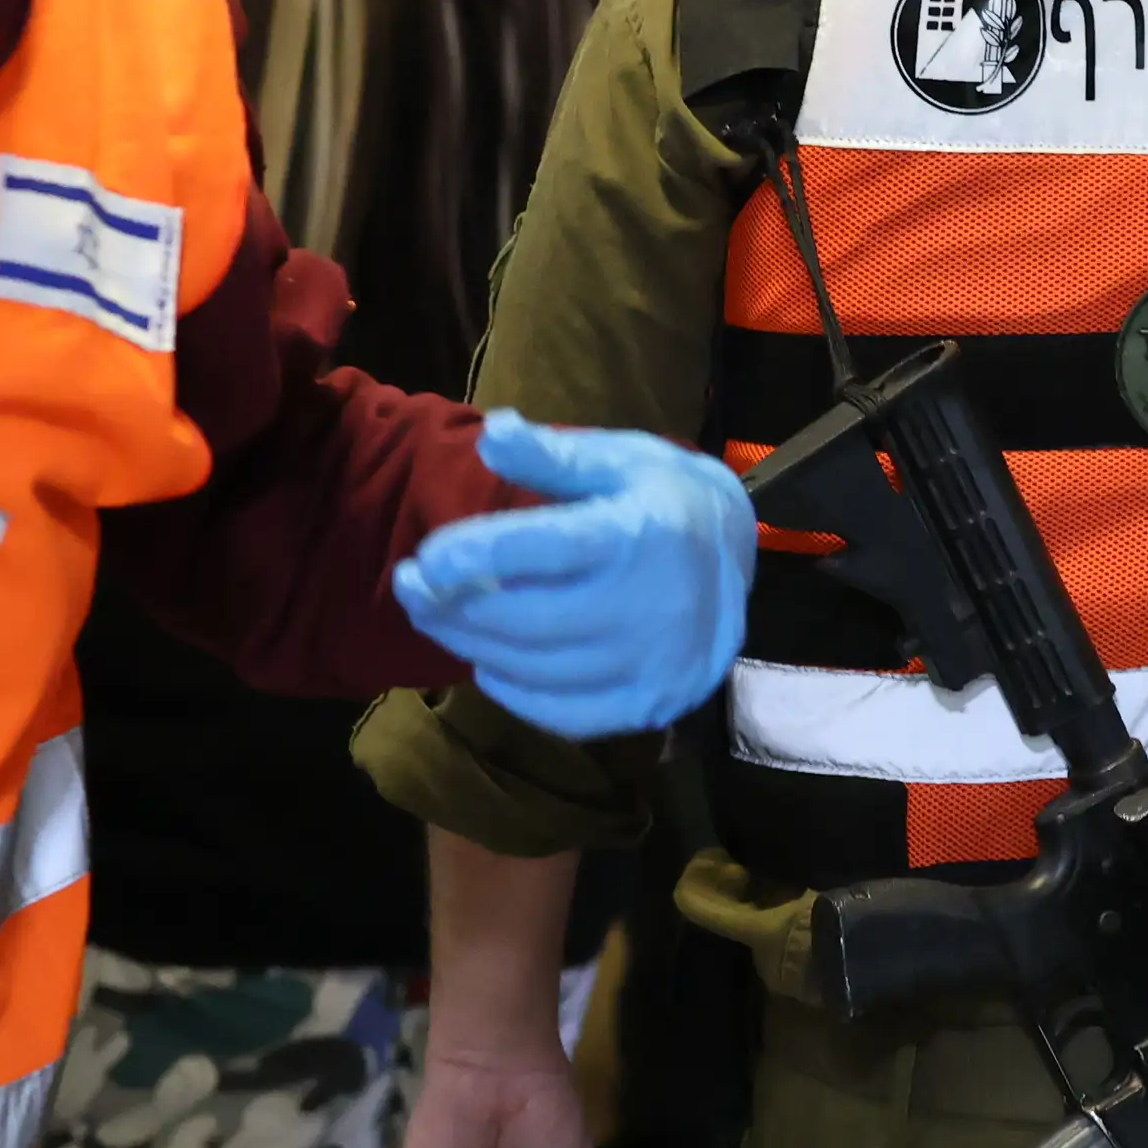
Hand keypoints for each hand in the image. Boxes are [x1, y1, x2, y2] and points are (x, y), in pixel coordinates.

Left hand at [395, 414, 755, 740]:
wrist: (738, 559)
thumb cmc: (662, 500)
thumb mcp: (616, 459)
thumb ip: (550, 456)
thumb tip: (490, 433)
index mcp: (637, 535)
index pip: (540, 551)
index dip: (471, 556)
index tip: (423, 558)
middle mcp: (648, 604)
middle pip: (524, 619)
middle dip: (451, 606)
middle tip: (409, 588)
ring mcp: (651, 662)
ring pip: (535, 669)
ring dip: (471, 646)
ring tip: (437, 618)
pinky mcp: (651, 701)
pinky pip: (566, 714)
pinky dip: (516, 693)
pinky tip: (488, 662)